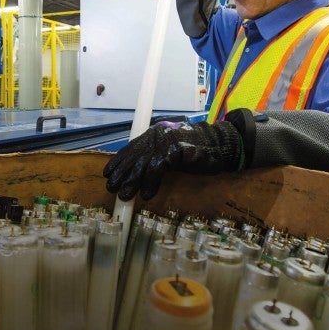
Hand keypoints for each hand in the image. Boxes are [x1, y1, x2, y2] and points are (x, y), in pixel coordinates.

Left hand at [103, 121, 243, 200]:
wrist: (221, 146)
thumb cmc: (195, 152)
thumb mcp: (170, 153)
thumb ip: (155, 157)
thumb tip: (135, 172)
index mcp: (154, 134)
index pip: (131, 147)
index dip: (118, 161)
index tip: (108, 174)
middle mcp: (158, 134)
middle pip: (134, 156)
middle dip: (122, 174)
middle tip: (112, 189)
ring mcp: (168, 140)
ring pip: (143, 163)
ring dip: (133, 181)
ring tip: (125, 196)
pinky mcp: (177, 149)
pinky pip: (159, 168)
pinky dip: (151, 182)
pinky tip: (147, 195)